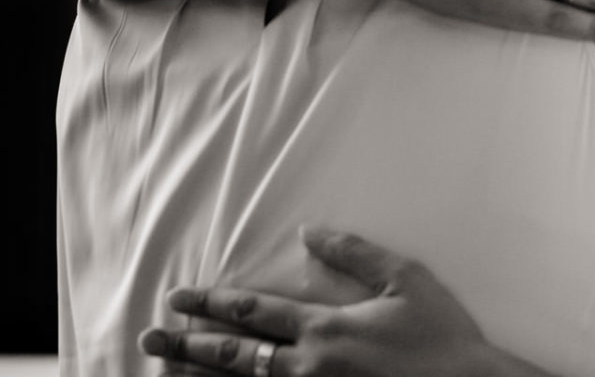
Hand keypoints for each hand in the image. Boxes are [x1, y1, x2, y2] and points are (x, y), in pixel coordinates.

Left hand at [143, 228, 531, 376]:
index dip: (212, 303)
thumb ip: (354, 253)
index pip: (254, 311)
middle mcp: (309, 366)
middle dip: (189, 343)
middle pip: (235, 354)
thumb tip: (309, 232)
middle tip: (151, 335)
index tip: (179, 296)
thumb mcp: (405, 278)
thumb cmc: (442, 335)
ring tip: (165, 369)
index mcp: (326, 327)